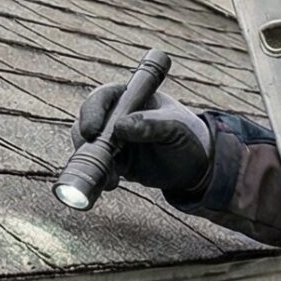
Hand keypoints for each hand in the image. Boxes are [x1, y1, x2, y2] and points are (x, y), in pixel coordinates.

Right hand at [73, 83, 213, 194]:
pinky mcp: (113, 160)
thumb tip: (121, 126)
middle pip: (87, 121)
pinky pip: (96, 166)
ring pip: (87, 146)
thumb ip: (151, 125)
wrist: (195, 166)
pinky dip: (98, 174)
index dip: (93, 112)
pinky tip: (111, 183)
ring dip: (92, 162)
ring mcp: (112, 138)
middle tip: (95, 158)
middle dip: (85, 141)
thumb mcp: (175, 129)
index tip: (92, 132)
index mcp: (132, 98)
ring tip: (111, 177)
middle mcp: (117, 115)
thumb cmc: (188, 137)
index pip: (104, 97)